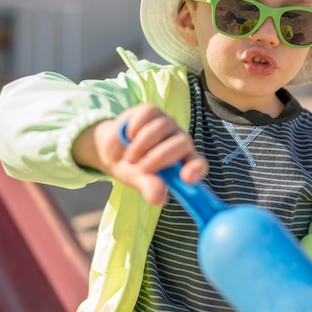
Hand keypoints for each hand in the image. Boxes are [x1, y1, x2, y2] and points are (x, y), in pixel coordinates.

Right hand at [73, 104, 207, 204]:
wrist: (112, 150)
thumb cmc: (133, 168)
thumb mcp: (140, 180)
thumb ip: (151, 187)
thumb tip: (158, 200)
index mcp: (184, 162)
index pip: (199, 163)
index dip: (196, 169)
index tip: (186, 177)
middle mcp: (180, 141)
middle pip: (182, 142)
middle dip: (161, 156)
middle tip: (142, 168)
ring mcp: (168, 125)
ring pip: (163, 127)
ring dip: (143, 144)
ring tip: (130, 157)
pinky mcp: (153, 111)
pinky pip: (148, 114)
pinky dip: (135, 127)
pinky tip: (128, 136)